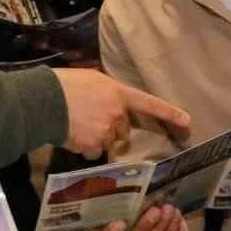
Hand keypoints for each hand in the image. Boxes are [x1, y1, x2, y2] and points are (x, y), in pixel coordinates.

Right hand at [53, 68, 190, 158]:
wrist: (44, 100)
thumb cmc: (63, 84)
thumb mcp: (90, 78)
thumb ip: (105, 91)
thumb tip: (109, 100)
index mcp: (117, 92)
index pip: (148, 103)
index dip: (168, 113)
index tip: (187, 122)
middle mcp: (116, 113)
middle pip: (122, 130)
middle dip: (110, 128)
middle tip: (89, 118)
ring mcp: (106, 131)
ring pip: (106, 142)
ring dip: (95, 138)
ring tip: (76, 125)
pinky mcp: (93, 145)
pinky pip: (93, 152)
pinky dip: (84, 147)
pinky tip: (72, 135)